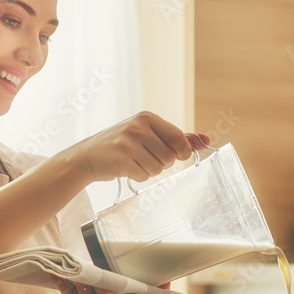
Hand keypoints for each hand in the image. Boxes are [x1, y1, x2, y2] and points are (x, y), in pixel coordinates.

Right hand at [65, 111, 210, 183]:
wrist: (88, 155)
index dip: (182, 152)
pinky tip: (126, 168)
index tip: (177, 154)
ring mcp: (128, 143)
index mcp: (147, 117)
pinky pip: (144, 176)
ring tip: (135, 161)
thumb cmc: (123, 144)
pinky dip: (138, 176)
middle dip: (163, 162)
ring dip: (150, 170)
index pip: (179, 138)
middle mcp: (138, 127)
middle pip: (171, 156)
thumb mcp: (149, 134)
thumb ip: (177, 137)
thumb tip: (206, 139)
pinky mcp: (121, 160)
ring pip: (159, 168)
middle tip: (146, 156)